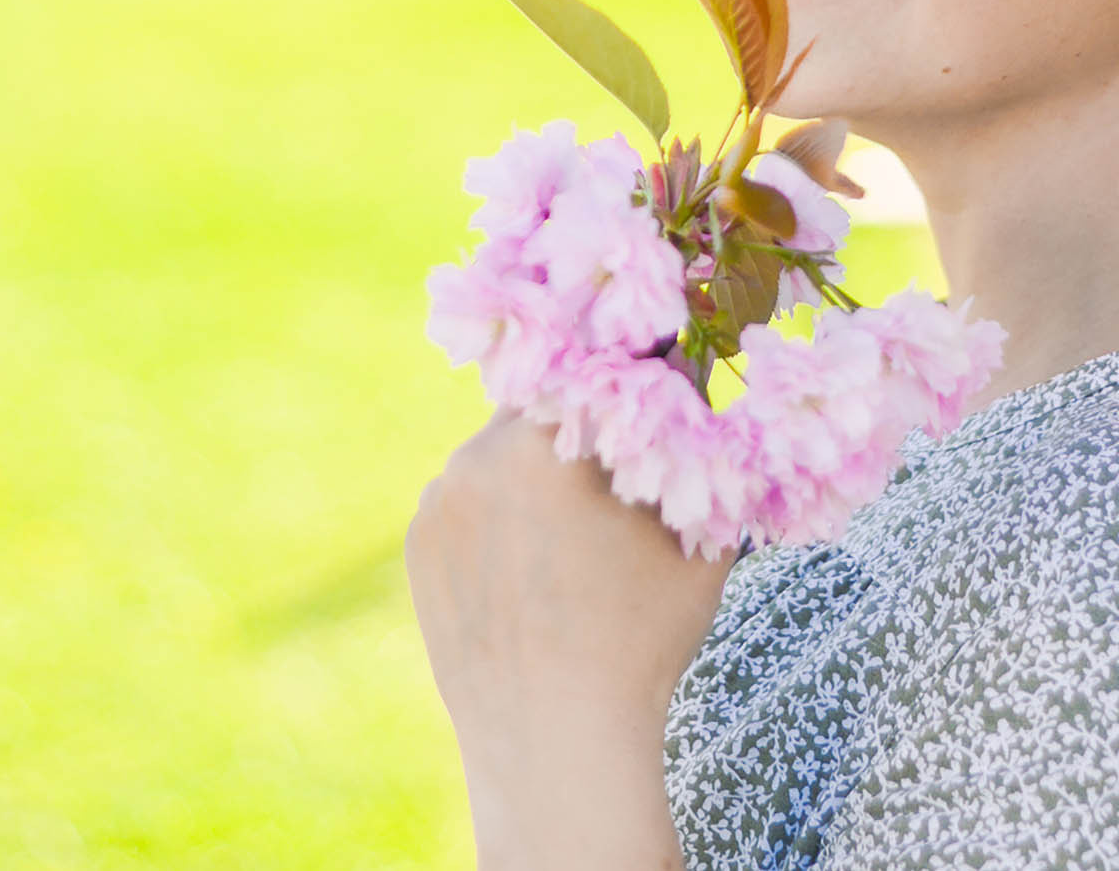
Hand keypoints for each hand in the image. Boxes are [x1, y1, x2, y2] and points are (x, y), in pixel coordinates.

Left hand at [407, 411, 734, 870]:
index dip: (627, 389)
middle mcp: (483, 450)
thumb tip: (691, 378)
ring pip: (498, 454)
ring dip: (530, 475)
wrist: (557, 745)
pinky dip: (494, 520)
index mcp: (554, 436)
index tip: (644, 415)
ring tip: (565, 545)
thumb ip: (696, 443)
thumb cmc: (644, 639)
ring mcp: (443, 496)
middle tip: (605, 485)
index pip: (597, 374)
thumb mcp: (699, 533)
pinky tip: (526, 572)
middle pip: (542, 408)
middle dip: (575, 432)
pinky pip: (465, 501)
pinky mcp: (420, 540)